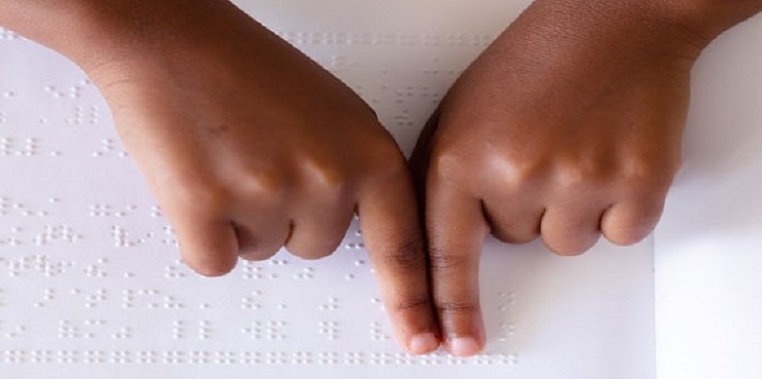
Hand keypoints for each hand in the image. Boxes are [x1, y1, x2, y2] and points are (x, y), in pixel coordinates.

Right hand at [75, 1, 437, 353]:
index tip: (422, 338)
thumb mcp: (331, 111)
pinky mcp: (207, 208)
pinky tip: (199, 177)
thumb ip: (353, 169)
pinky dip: (202, 231)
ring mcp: (268, 194)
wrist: (172, 39)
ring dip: (243, 217)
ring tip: (230, 156)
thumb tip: (347, 220)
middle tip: (261, 157)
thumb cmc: (246, 67)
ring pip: (263, 250)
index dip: (411, 300)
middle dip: (287, 214)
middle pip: (315, 246)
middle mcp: (327, 176)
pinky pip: (215, 260)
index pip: (401, 245)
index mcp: (367, 151)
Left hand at [411, 0, 712, 355]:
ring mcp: (579, 179)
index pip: (445, 254)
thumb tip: (438, 238)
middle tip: (540, 147)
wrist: (613, 20)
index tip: (451, 340)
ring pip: (567, 243)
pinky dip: (619, 204)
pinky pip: (620, 233)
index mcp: (461, 156)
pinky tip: (608, 154)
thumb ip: (445, 177)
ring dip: (572, 208)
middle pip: (516, 242)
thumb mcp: (461, 112)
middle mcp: (516, 172)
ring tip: (574, 146)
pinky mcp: (637, 182)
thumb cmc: (537, 60)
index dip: (448, 305)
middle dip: (525, 204)